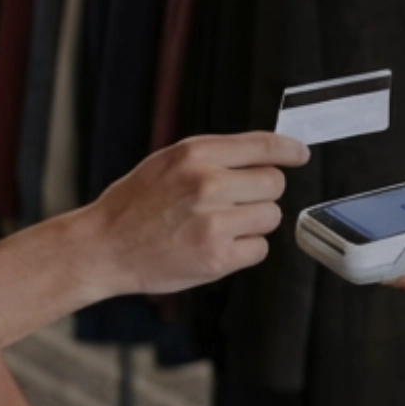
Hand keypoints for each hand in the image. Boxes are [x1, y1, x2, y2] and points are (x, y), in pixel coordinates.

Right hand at [75, 132, 310, 296]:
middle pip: (273, 183)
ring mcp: (213, 223)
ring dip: (253, 221)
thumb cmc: (135, 204)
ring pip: (271, 216)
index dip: (288, 150)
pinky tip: (217, 245)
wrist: (104, 246)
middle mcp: (207, 185)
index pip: (262, 146)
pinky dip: (245, 249)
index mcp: (195, 154)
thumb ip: (214, 156)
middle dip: (260, 192)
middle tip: (234, 201)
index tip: (300, 154)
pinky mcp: (216, 258)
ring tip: (220, 225)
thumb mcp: (168, 161)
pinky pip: (259, 249)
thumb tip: (264, 155)